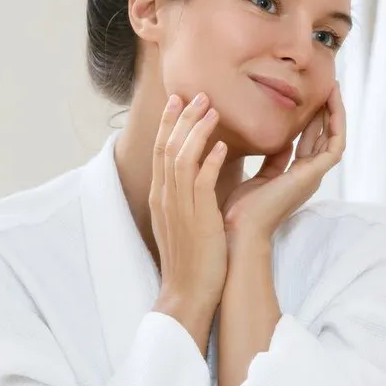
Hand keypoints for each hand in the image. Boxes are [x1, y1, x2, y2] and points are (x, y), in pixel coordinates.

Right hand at [150, 93, 229, 351]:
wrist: (188, 292)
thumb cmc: (193, 257)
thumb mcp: (187, 218)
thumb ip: (191, 193)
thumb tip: (204, 169)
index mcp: (162, 196)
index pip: (162, 151)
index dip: (169, 123)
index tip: (179, 100)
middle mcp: (165, 197)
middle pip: (167, 147)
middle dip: (181, 118)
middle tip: (196, 93)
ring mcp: (178, 207)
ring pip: (181, 159)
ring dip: (196, 132)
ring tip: (211, 110)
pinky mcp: (196, 218)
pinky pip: (201, 184)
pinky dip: (210, 162)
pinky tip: (224, 146)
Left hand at [222, 83, 345, 245]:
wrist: (238, 230)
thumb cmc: (241, 211)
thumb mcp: (259, 178)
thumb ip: (272, 160)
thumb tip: (280, 141)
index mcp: (296, 177)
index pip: (311, 143)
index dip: (314, 121)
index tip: (311, 100)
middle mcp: (309, 176)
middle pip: (326, 137)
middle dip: (327, 112)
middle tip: (327, 86)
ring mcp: (314, 176)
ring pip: (334, 138)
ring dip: (336, 113)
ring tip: (333, 89)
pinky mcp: (313, 174)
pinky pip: (335, 144)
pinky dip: (336, 123)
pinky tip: (331, 103)